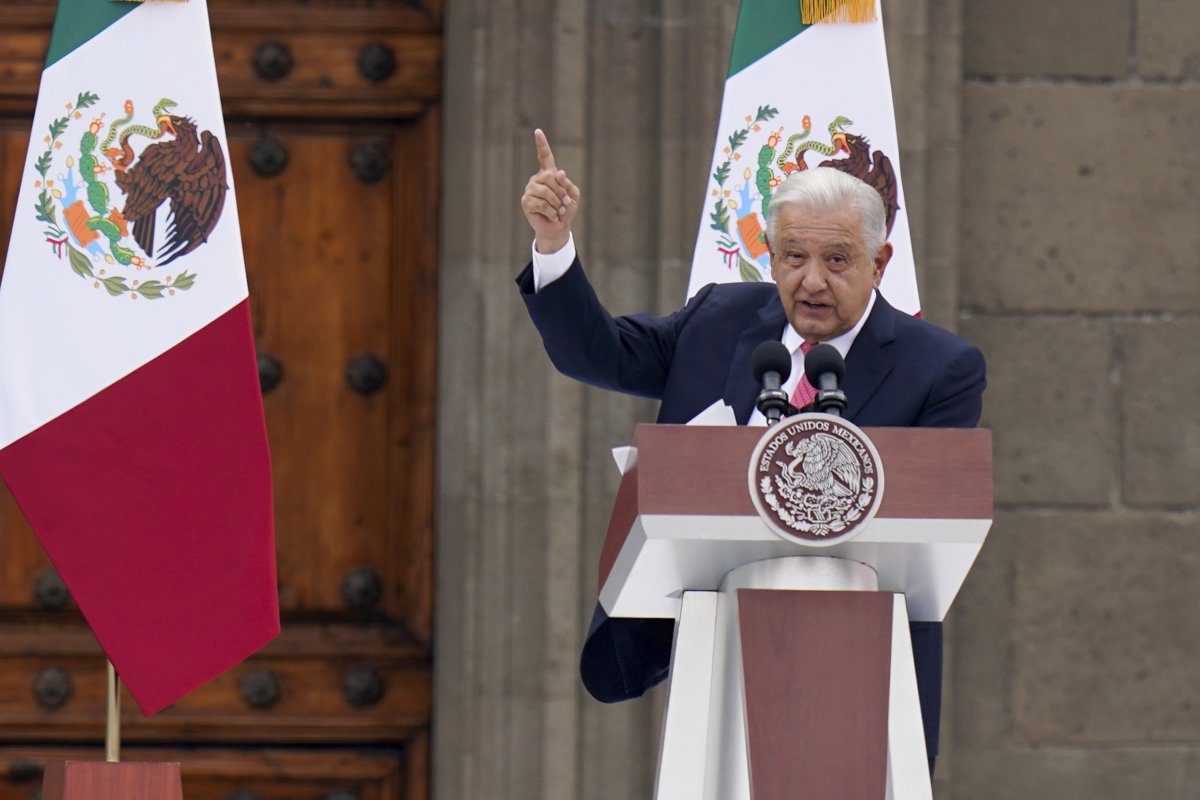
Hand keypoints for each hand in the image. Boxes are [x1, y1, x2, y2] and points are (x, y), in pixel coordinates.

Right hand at [521, 129, 579, 253]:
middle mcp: (537, 179)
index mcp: (549, 174)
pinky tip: (552, 216)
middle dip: (561, 192)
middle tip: (564, 204)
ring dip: (557, 204)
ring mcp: (530, 190)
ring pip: (545, 191)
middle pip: (550, 177)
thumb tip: (558, 173)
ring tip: (558, 211)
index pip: (544, 156)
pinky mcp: (526, 202)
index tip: (537, 131)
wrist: (558, 228)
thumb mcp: (573, 195)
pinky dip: (551, 212)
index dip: (542, 144)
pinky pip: (541, 204)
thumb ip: (568, 184)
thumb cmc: (566, 210)